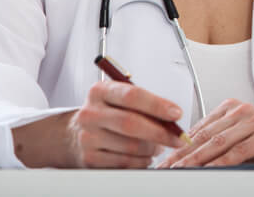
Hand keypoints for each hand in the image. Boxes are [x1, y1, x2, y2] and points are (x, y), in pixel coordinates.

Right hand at [65, 79, 186, 167]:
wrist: (76, 134)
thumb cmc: (107, 112)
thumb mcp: (119, 99)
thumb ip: (144, 104)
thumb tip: (172, 118)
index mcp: (100, 91)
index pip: (132, 95)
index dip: (157, 105)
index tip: (176, 113)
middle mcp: (90, 113)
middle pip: (131, 123)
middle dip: (160, 132)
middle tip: (178, 138)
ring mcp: (88, 137)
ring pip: (130, 147)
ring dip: (152, 149)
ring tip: (158, 146)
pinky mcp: (89, 158)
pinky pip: (124, 163)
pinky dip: (141, 161)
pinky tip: (145, 156)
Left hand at [157, 99, 253, 167]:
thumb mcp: (237, 140)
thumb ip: (215, 142)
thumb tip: (185, 157)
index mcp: (230, 108)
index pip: (198, 129)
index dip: (178, 147)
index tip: (164, 162)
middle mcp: (241, 110)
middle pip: (205, 136)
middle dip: (182, 155)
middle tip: (166, 168)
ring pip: (218, 142)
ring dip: (197, 160)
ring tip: (181, 171)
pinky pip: (238, 151)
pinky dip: (221, 162)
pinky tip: (209, 171)